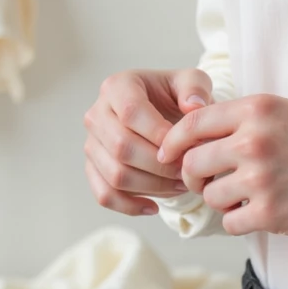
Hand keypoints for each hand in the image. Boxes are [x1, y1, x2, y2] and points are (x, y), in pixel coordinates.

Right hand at [84, 67, 213, 215]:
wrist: (162, 111)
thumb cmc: (175, 95)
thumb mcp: (191, 81)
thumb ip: (195, 87)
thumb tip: (194, 106)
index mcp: (117, 86)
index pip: (131, 112)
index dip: (158, 133)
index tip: (184, 146)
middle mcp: (97, 113)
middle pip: (121, 147)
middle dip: (159, 165)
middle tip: (186, 171)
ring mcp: (92, 142)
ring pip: (115, 174)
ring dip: (151, 187)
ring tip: (180, 186)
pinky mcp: (92, 167)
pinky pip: (104, 194)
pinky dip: (129, 206)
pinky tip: (154, 207)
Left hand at [157, 92, 287, 238]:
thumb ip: (247, 118)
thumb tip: (201, 133)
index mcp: (257, 109)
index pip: (193, 123)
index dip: (174, 142)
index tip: (168, 155)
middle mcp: (253, 140)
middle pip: (192, 163)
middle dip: (194, 176)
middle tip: (208, 182)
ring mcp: (260, 178)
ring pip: (210, 195)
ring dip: (221, 200)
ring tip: (245, 196)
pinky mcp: (270, 213)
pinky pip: (231, 223)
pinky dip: (240, 221)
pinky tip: (260, 212)